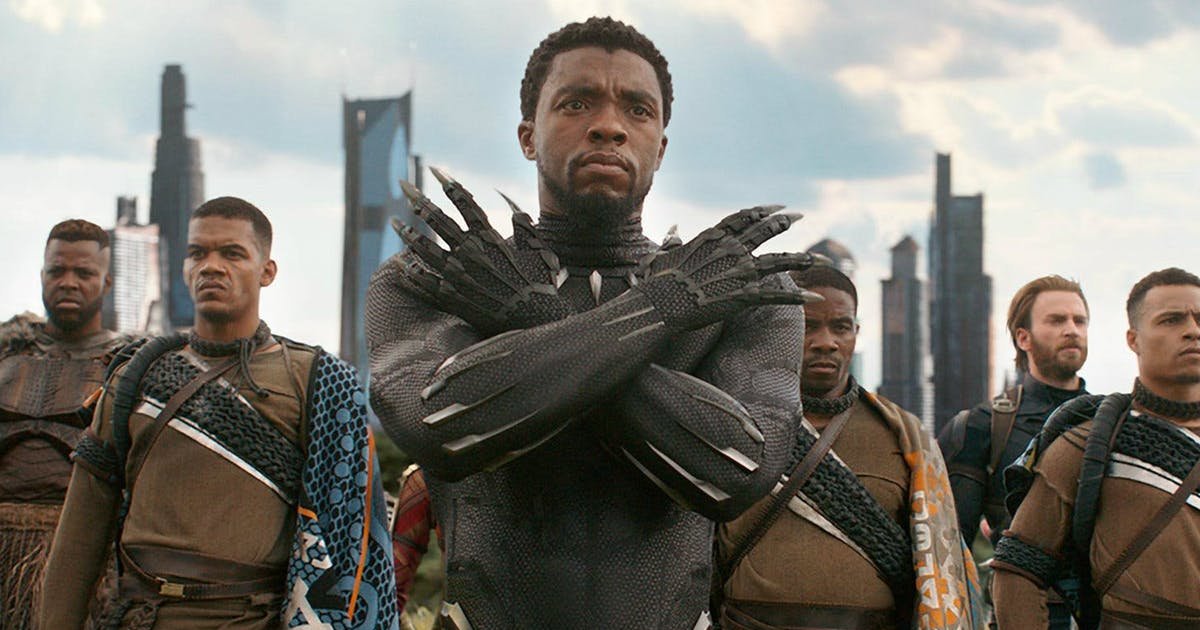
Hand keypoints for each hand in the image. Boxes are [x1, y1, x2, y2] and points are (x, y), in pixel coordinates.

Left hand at [394, 168, 574, 334]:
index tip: (435, 171)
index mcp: (488, 237)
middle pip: (436, 219)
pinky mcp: (452, 297)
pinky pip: (424, 280)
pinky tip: (400, 263)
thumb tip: (518, 213)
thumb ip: (525, 227)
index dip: (449, 184)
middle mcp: (469, 251)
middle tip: (403, 187)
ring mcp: (457, 274)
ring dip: (407, 233)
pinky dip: (411, 270)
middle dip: (418, 200)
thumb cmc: (539, 283)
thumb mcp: (538, 248)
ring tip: (395, 222)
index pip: (464, 202)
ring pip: (423, 247)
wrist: (534, 318)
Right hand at [632, 205, 821, 330]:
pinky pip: (778, 295)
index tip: (777, 206)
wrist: (662, 302)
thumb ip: (673, 240)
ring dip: (804, 259)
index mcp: (714, 236)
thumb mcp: (665, 254)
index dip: (763, 210)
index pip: (744, 217)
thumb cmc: (659, 280)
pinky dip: (798, 296)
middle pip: (766, 231)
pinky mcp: (745, 295)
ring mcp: (741, 271)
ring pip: (781, 261)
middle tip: (800, 215)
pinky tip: (815, 296)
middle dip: (785, 222)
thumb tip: (674, 229)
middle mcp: (732, 249)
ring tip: (822, 259)